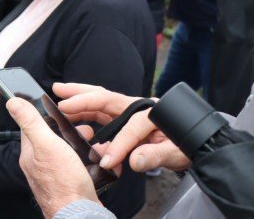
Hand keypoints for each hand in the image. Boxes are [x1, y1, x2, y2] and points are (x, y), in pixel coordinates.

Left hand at [6, 97, 100, 216]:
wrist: (79, 214)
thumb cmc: (63, 182)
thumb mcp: (46, 144)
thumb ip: (30, 122)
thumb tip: (12, 102)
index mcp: (30, 154)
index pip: (32, 127)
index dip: (45, 116)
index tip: (60, 110)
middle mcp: (40, 166)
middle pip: (53, 140)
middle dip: (70, 132)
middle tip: (85, 130)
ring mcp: (56, 176)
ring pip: (68, 154)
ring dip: (82, 146)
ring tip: (94, 144)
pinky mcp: (72, 185)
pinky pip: (80, 168)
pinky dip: (90, 162)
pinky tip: (98, 160)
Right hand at [54, 83, 189, 171]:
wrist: (194, 143)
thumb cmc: (186, 145)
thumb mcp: (177, 153)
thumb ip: (156, 155)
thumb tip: (135, 161)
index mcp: (150, 114)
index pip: (128, 129)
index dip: (116, 146)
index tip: (106, 162)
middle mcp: (136, 108)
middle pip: (105, 97)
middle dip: (80, 94)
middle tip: (59, 91)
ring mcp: (128, 112)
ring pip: (99, 102)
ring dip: (78, 100)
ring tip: (59, 99)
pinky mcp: (123, 119)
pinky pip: (100, 113)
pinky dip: (84, 113)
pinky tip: (72, 117)